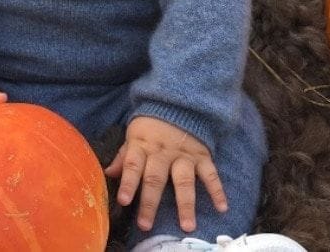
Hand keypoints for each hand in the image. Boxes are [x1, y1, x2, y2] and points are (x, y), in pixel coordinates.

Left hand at [104, 116, 226, 232]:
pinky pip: (210, 173)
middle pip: (155, 178)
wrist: (177, 104)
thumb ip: (123, 156)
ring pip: (183, 180)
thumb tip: (107, 173)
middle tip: (145, 225)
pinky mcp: (201, 155)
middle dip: (150, 202)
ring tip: (187, 225)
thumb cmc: (151, 126)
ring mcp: (183, 154)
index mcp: (142, 145)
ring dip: (185, 203)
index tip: (123, 201)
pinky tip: (221, 207)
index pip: (132, 164)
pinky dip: (217, 190)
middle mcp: (162, 152)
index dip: (127, 182)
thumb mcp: (133, 136)